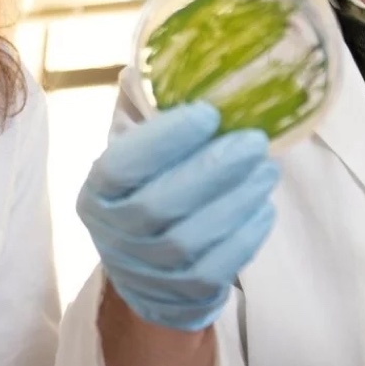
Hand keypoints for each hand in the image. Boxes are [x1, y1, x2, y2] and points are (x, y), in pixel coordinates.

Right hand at [77, 103, 279, 331]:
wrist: (147, 271)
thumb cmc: (148, 193)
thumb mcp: (136, 156)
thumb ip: (150, 116)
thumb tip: (188, 69)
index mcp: (97, 192)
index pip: (121, 165)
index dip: (165, 139)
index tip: (209, 113)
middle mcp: (112, 235)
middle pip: (160, 205)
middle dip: (213, 169)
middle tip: (254, 141)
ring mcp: (146, 271)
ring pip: (191, 239)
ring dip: (237, 200)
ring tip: (267, 169)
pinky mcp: (180, 297)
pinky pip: (216, 269)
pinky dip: (246, 236)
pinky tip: (264, 207)